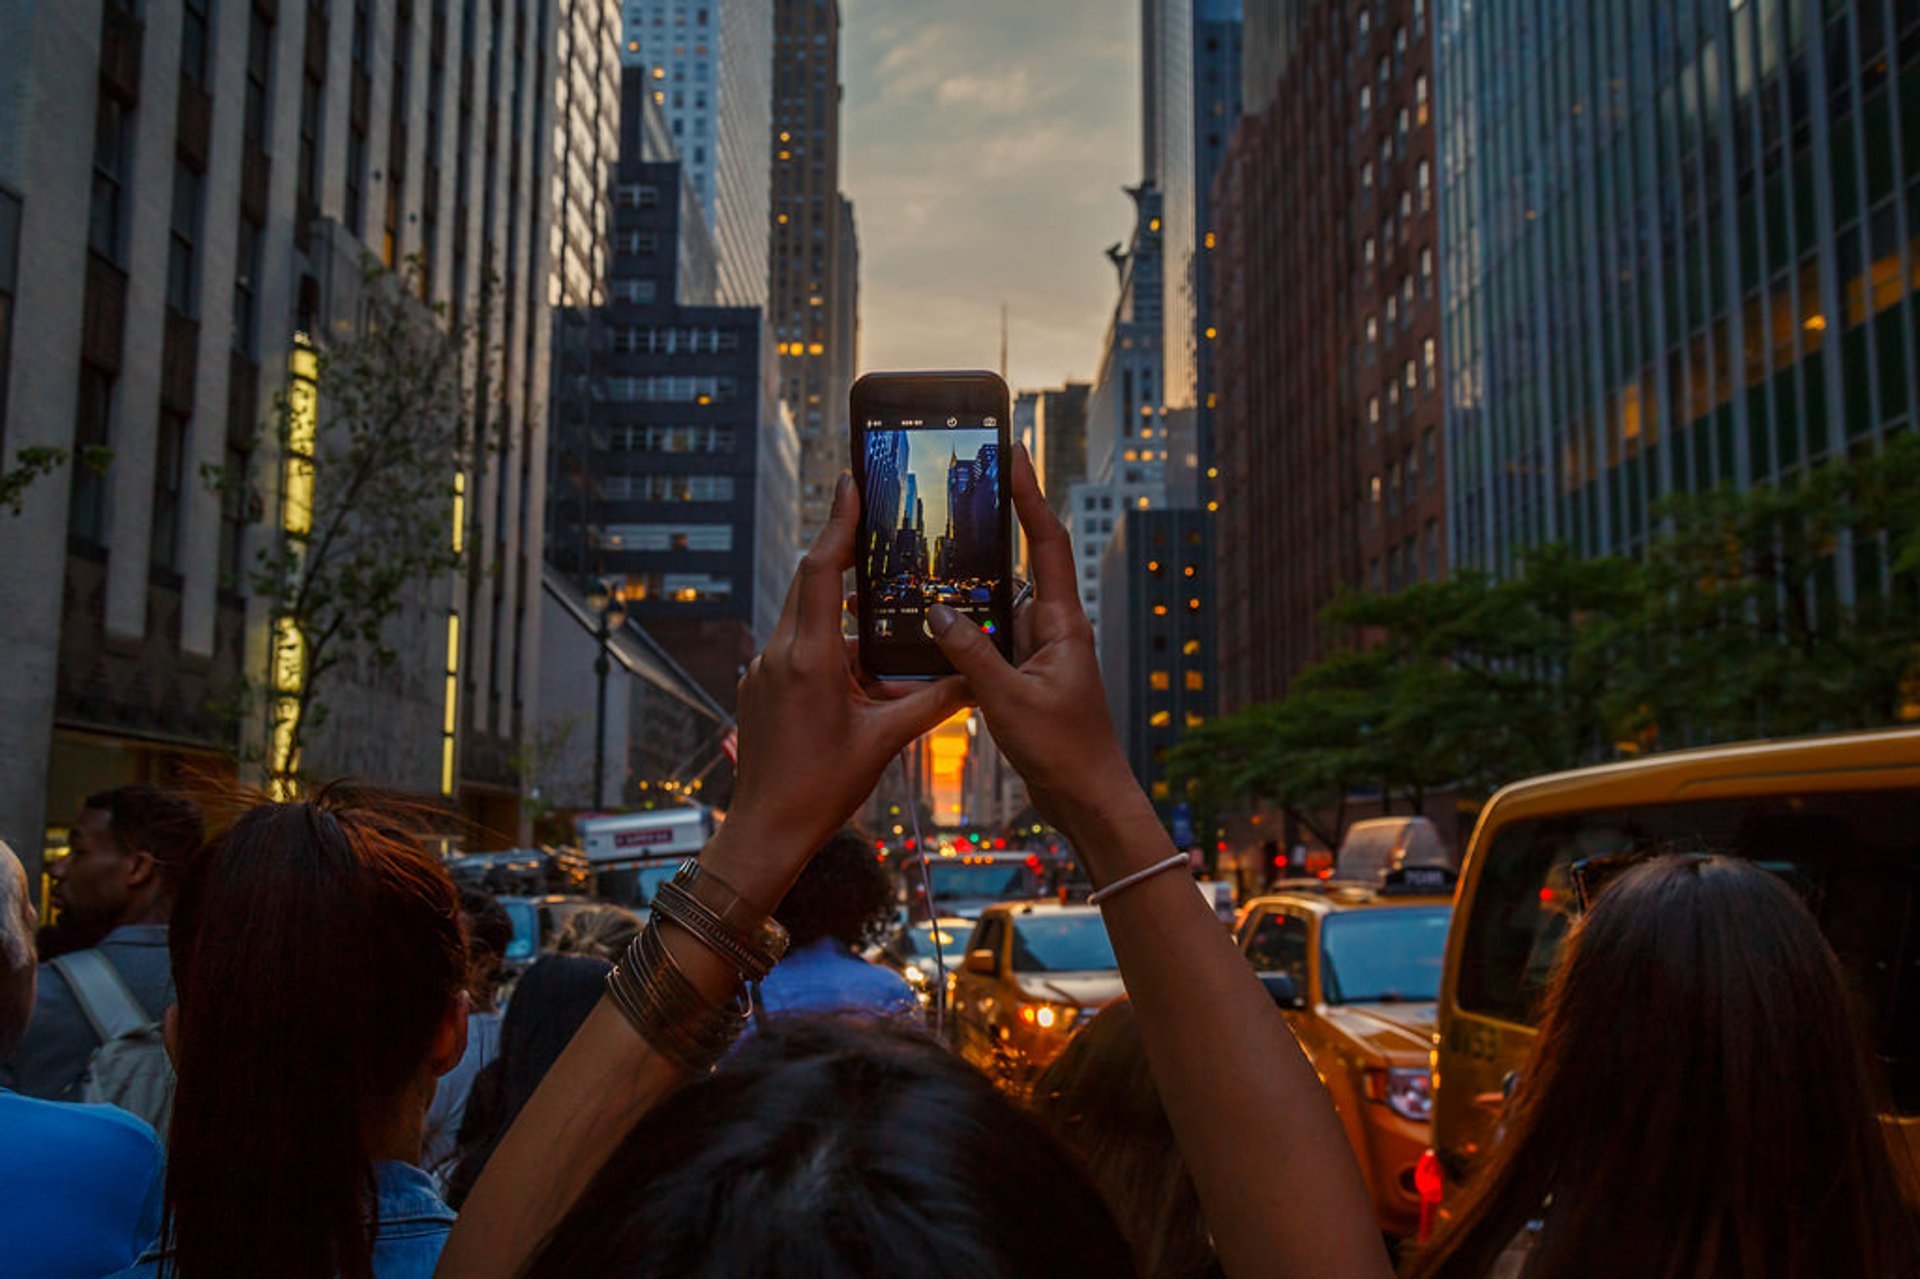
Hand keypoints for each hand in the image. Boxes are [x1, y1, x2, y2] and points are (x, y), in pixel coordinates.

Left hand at [713, 473, 967, 905]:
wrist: (765, 831)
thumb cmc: (821, 790)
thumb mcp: (884, 743)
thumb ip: (932, 703)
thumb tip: (975, 677)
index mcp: (809, 659)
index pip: (821, 571)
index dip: (838, 524)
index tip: (851, 482)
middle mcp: (779, 655)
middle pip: (810, 583)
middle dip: (841, 552)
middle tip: (872, 517)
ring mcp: (764, 671)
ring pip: (804, 617)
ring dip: (839, 607)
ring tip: (879, 599)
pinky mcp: (759, 688)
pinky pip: (796, 647)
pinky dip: (826, 641)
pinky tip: (856, 661)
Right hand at [928, 445, 1150, 843]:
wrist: (1088, 800)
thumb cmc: (1065, 752)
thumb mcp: (1008, 701)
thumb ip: (972, 654)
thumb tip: (937, 610)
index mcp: (1063, 624)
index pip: (1046, 542)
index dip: (1029, 496)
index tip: (1014, 453)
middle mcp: (1053, 630)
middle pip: (1015, 569)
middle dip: (985, 537)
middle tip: (952, 499)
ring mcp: (1039, 654)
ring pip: (995, 611)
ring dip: (966, 596)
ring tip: (923, 569)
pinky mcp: (1024, 679)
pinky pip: (988, 644)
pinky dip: (963, 637)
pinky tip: (929, 634)